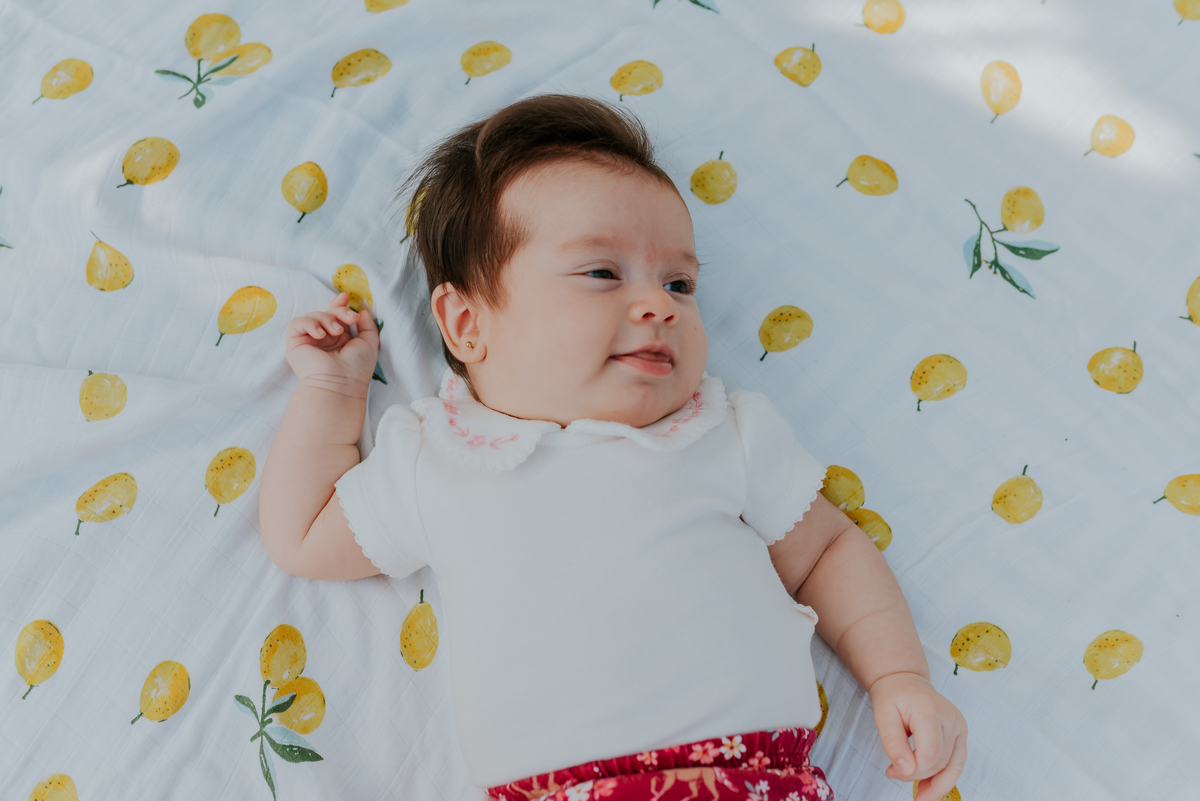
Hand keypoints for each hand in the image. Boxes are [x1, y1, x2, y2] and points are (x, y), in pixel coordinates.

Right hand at [285, 292, 379, 393]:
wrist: (341, 384)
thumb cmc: (356, 368)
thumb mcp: (369, 343)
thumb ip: (368, 325)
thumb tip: (361, 311)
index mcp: (339, 339)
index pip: (335, 316)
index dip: (339, 304)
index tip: (346, 296)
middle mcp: (323, 339)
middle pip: (326, 312)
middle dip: (339, 311)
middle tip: (350, 319)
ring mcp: (309, 341)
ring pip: (314, 315)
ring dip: (327, 319)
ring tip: (336, 332)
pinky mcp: (295, 343)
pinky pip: (298, 323)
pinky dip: (310, 324)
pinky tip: (320, 335)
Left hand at [869, 672, 966, 800]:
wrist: (904, 681)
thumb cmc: (892, 696)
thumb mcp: (883, 717)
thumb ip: (893, 744)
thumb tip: (906, 770)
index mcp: (931, 712)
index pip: (930, 755)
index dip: (913, 771)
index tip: (892, 771)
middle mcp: (951, 719)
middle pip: (941, 762)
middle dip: (918, 776)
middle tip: (894, 774)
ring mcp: (960, 726)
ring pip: (954, 766)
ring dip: (937, 785)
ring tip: (920, 797)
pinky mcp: (961, 732)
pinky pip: (957, 762)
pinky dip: (945, 777)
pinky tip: (930, 787)